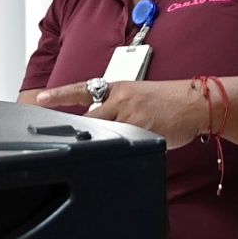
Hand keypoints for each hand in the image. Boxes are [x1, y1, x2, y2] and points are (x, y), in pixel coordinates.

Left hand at [35, 79, 208, 147]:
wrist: (196, 102)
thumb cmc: (171, 100)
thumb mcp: (141, 95)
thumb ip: (120, 108)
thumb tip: (107, 124)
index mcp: (119, 88)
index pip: (83, 90)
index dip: (60, 95)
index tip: (40, 99)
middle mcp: (121, 99)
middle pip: (90, 119)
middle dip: (87, 132)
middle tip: (78, 140)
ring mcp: (130, 116)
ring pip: (105, 134)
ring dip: (106, 142)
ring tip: (122, 140)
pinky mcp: (142, 131)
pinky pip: (125, 145)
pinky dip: (126, 150)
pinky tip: (136, 149)